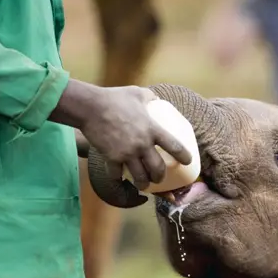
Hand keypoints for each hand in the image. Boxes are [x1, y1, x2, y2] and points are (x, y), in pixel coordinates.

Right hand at [50, 80, 192, 190]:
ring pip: (140, 177)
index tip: (188, 161)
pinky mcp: (112, 158)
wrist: (90, 107)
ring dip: (143, 184)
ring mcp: (127, 153)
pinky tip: (120, 179)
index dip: (184, 156)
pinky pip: (117, 175)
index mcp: (152, 129)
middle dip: (160, 177)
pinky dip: (119, 179)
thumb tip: (156, 99)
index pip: (175, 146)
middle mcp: (142, 144)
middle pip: (158, 168)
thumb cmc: (114, 98)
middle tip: (159, 178)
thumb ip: (149, 97)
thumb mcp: (137, 93)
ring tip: (143, 184)